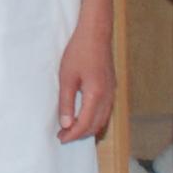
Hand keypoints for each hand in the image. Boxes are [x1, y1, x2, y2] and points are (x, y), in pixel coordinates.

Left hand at [55, 23, 114, 142]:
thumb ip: (66, 103)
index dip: (72, 135)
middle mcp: (107, 97)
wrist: (96, 34)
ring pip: (103, 119)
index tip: (60, 138)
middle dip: (80, 134)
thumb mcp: (67, 78)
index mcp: (96, 95)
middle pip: (96, 125)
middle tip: (64, 135)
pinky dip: (96, 119)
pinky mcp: (112, 87)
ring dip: (88, 127)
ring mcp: (112, 92)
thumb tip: (66, 124)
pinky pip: (106, 111)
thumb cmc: (79, 52)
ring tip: (72, 129)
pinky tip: (85, 117)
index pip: (85, 124)